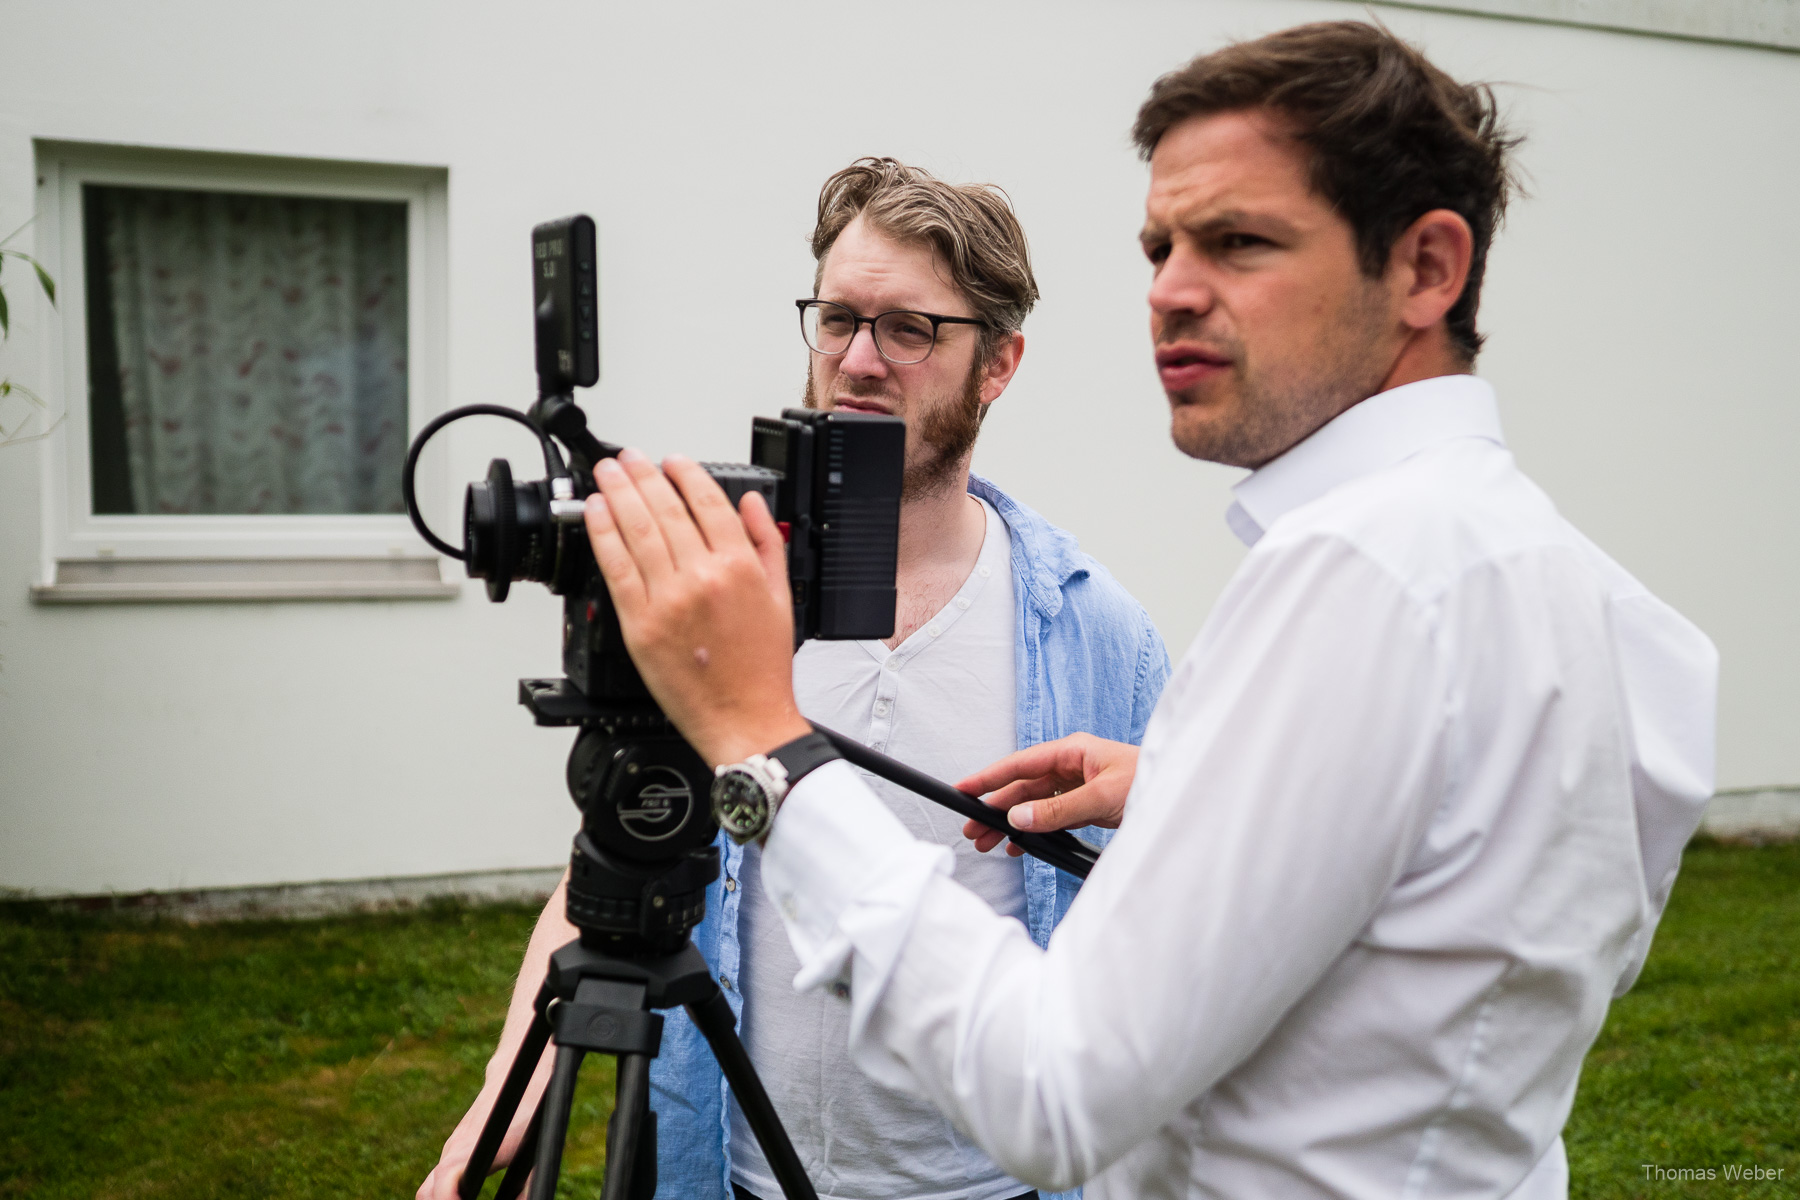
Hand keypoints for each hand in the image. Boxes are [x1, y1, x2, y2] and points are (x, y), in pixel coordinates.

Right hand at [416, 1085, 522, 1198]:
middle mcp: (451, 1150)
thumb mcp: (532, 1151)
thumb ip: (525, 1185)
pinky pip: (438, 1179)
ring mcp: (449, 1149)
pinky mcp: (454, 1149)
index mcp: (467, 1151)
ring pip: (428, 1187)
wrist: (515, 1076)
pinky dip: (444, 1195)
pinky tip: (464, 1199)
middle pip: (427, 1193)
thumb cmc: (524, 1111)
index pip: (444, 1183)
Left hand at [584, 448, 811, 765]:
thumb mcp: (782, 597)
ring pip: (636, 531)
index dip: (686, 473)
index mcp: (739, 568)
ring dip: (617, 494)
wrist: (745, 719)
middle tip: (629, 457)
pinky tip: (596, 514)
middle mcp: (702, 578)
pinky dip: (603, 534)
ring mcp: (667, 600)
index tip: (672, 461)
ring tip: (607, 473)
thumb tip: (753, 505)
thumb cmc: (762, 668)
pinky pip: (616, 568)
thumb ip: (767, 543)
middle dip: (643, 474)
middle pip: (665, 509)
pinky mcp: (639, 625)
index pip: (707, 502)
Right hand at [957, 733, 1139, 854]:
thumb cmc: (1150, 781)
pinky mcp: (1088, 805)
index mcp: (1072, 751)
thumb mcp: (1101, 797)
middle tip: (972, 829)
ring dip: (1012, 823)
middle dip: (996, 808)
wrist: (1184, 794)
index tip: (963, 788)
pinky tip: (1020, 845)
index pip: (1020, 763)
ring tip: (988, 842)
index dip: (989, 777)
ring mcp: (1079, 786)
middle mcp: (1072, 766)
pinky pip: (1052, 817)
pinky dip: (1034, 831)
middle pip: (1023, 787)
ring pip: (1034, 804)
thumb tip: (1019, 818)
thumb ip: (1057, 809)